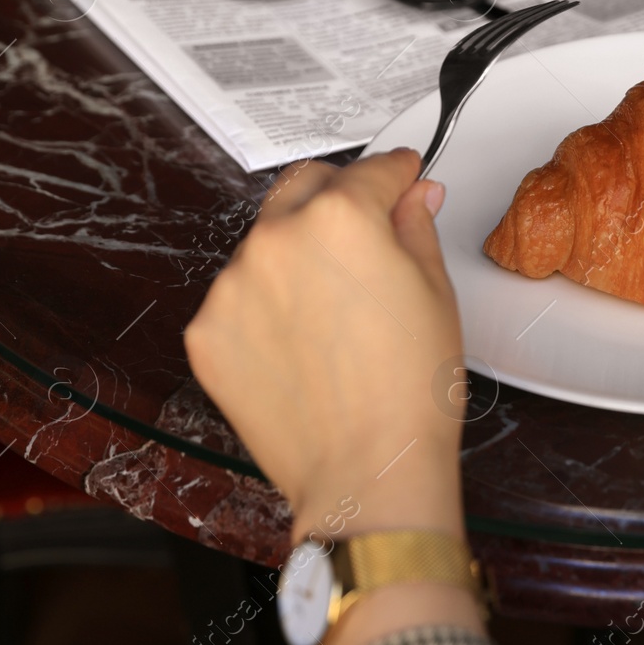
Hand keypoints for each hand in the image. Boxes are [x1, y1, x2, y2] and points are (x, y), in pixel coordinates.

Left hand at [184, 149, 481, 644]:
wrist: (367, 473)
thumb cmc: (410, 393)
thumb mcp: (436, 293)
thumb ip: (416, 227)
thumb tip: (413, 196)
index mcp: (341, 219)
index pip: (371, 171)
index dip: (398, 174)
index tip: (403, 179)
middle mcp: (276, 239)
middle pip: (305, 186)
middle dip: (339, 195)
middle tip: (367, 229)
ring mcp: (232, 286)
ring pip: (267, 242)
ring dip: (298, 253)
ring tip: (334, 309)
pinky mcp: (207, 332)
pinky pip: (239, 297)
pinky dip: (266, 306)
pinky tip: (302, 344)